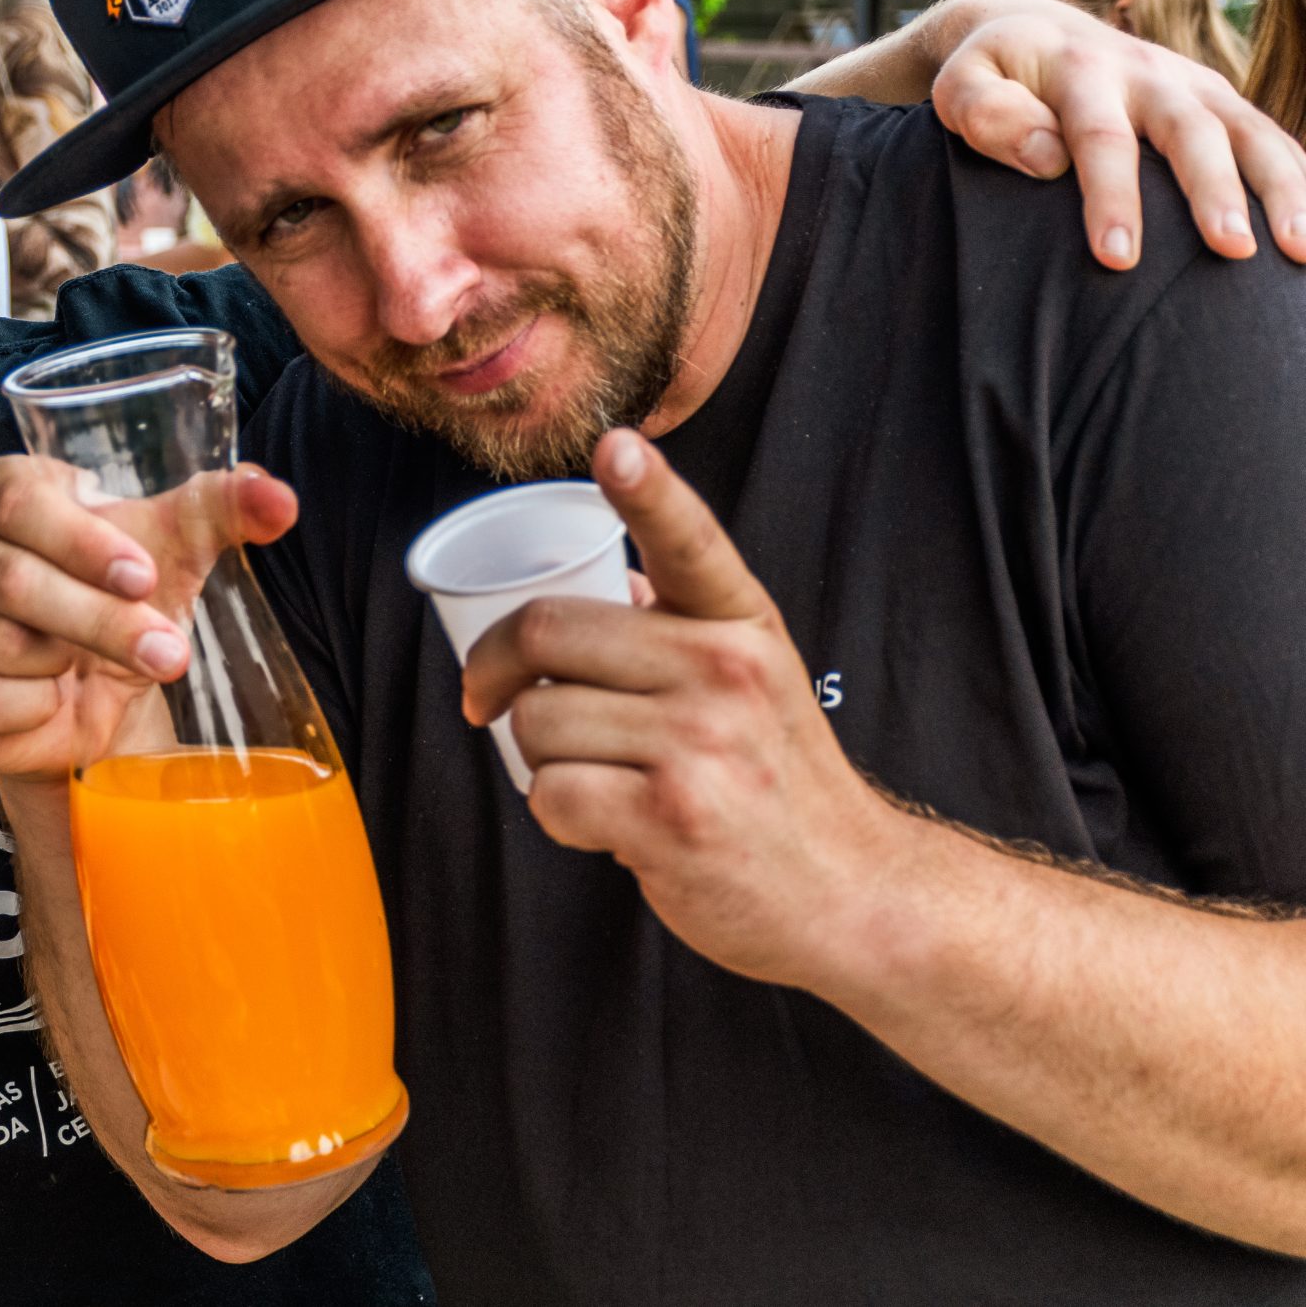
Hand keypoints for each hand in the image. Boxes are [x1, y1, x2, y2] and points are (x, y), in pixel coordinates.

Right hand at [0, 454, 297, 779]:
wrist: (79, 694)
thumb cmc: (116, 601)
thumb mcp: (172, 552)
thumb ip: (225, 512)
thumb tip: (280, 498)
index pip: (17, 499)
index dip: (82, 542)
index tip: (145, 578)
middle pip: (11, 579)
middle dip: (101, 624)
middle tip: (167, 654)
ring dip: (70, 671)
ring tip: (91, 674)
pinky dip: (29, 712)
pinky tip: (48, 701)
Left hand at [459, 429, 903, 992]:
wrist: (851, 894)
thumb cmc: (781, 783)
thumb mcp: (753, 682)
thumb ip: (686, 629)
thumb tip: (620, 582)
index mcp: (741, 624)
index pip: (688, 540)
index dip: (646, 489)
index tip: (615, 444)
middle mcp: (725, 671)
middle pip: (546, 632)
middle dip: (494, 669)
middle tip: (488, 699)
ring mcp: (702, 744)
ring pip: (536, 720)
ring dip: (537, 756)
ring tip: (596, 776)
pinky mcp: (671, 818)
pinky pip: (550, 794)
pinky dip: (556, 814)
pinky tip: (608, 825)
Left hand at [931, 0, 1305, 269]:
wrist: (1032, 28)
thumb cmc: (989, 77)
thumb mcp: (961, 86)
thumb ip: (986, 114)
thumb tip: (1045, 156)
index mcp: (1082, 70)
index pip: (1101, 138)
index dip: (1112, 198)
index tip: (1117, 259)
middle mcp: (1149, 72)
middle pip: (1192, 132)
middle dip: (1213, 193)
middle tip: (1232, 252)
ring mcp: (1193, 85)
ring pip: (1251, 132)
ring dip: (1283, 189)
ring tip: (1302, 250)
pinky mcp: (1219, 101)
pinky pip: (1270, 139)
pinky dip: (1299, 179)